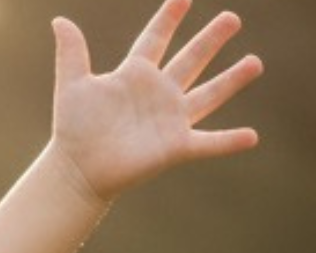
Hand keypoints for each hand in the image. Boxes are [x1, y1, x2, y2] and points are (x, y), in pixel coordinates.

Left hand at [49, 0, 261, 205]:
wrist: (76, 171)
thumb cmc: (73, 131)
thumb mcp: (72, 86)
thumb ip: (71, 53)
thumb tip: (59, 20)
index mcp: (135, 75)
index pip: (155, 38)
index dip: (168, 17)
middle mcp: (158, 93)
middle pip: (191, 60)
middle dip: (211, 39)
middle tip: (232, 18)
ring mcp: (170, 119)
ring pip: (208, 94)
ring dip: (232, 80)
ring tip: (255, 62)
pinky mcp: (175, 147)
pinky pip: (208, 143)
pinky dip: (229, 142)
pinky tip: (252, 137)